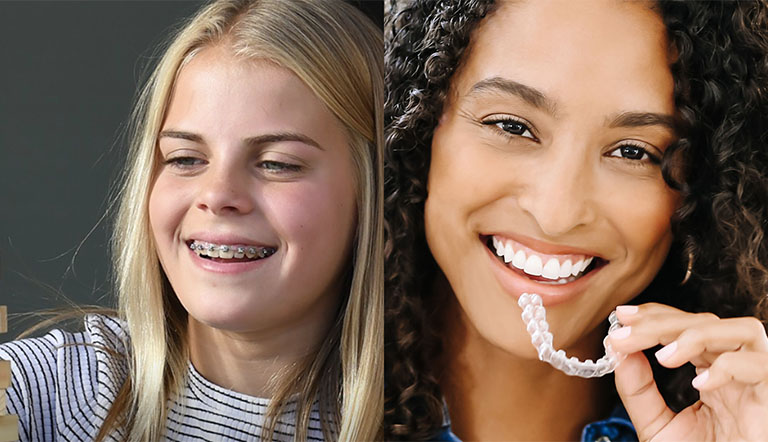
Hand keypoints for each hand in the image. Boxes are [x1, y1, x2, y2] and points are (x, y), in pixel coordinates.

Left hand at [608, 303, 767, 440]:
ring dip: (698, 335)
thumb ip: (639, 391)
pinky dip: (729, 368)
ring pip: (744, 331)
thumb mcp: (658, 427)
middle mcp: (739, 373)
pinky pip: (762, 368)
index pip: (688, 326)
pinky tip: (700, 384)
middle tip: (627, 334)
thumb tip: (618, 352)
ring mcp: (759, 385)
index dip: (657, 314)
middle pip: (709, 322)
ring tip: (664, 356)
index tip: (622, 317)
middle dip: (663, 322)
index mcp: (713, 373)